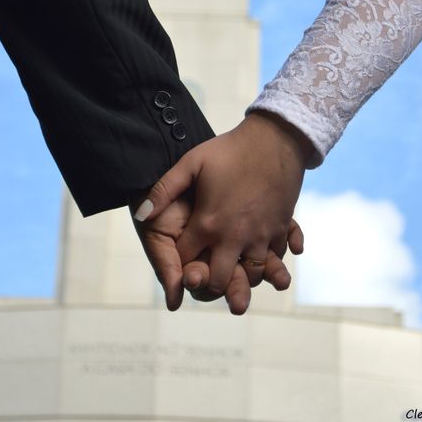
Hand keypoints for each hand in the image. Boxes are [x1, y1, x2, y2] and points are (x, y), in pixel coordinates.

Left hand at [135, 110, 310, 297]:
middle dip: (210, 283)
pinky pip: (277, 256)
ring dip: (243, 275)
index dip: (181, 265)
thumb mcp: (192, 163)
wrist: (274, 138)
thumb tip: (140, 215)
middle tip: (208, 272)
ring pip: (253, 276)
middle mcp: (235, 237)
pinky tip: (263, 249)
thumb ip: (163, 190)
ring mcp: (261, 235)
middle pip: (219, 281)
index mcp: (208, 224)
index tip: (182, 259)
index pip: (187, 263)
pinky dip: (270, 259)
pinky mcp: (281, 228)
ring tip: (236, 265)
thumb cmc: (229, 149)